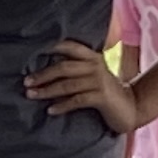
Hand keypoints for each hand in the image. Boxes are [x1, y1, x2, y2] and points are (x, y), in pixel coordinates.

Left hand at [23, 40, 137, 132]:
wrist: (131, 108)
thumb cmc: (107, 92)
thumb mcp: (94, 75)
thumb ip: (77, 70)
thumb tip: (47, 72)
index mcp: (92, 57)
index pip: (70, 46)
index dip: (51, 47)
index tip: (31, 52)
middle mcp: (95, 65)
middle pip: (63, 67)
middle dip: (43, 74)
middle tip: (26, 82)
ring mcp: (99, 81)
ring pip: (67, 84)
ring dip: (47, 91)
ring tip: (32, 95)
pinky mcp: (101, 97)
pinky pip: (77, 100)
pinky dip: (62, 106)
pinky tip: (50, 110)